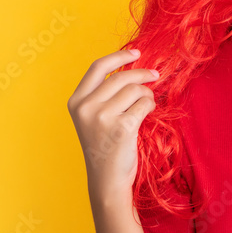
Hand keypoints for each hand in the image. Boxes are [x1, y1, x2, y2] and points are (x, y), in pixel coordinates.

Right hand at [67, 49, 159, 198]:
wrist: (107, 179)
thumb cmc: (104, 146)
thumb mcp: (93, 117)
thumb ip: (104, 93)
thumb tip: (132, 66)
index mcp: (76, 101)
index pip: (98, 67)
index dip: (119, 56)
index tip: (136, 52)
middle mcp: (86, 107)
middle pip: (121, 77)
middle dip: (142, 74)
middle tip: (155, 76)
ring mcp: (102, 117)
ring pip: (134, 89)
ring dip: (146, 94)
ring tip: (146, 104)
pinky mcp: (122, 127)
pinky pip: (143, 104)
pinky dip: (149, 106)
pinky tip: (147, 113)